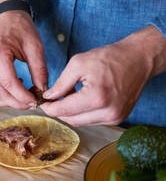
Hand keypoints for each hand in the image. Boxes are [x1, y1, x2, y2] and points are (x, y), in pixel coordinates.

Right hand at [0, 0, 47, 109]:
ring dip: (7, 102)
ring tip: (23, 98)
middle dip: (16, 102)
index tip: (36, 101)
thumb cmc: (21, 28)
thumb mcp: (35, 46)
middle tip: (33, 103)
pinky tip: (14, 90)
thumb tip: (42, 91)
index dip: (22, 96)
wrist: (8, 16)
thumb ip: (39, 70)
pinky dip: (0, 97)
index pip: (8, 82)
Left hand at [40, 26, 165, 125]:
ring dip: (71, 113)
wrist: (138, 59)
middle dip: (59, 111)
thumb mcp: (79, 64)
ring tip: (69, 97)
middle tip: (53, 100)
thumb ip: (61, 83)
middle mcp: (107, 112)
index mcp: (96, 98)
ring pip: (81, 122)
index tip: (43, 104)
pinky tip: (81, 100)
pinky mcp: (118, 118)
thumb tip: (49, 97)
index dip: (50, 108)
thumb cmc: (109, 58)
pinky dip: (83, 113)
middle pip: (72, 119)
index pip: (65, 110)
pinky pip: (92, 121)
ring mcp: (114, 117)